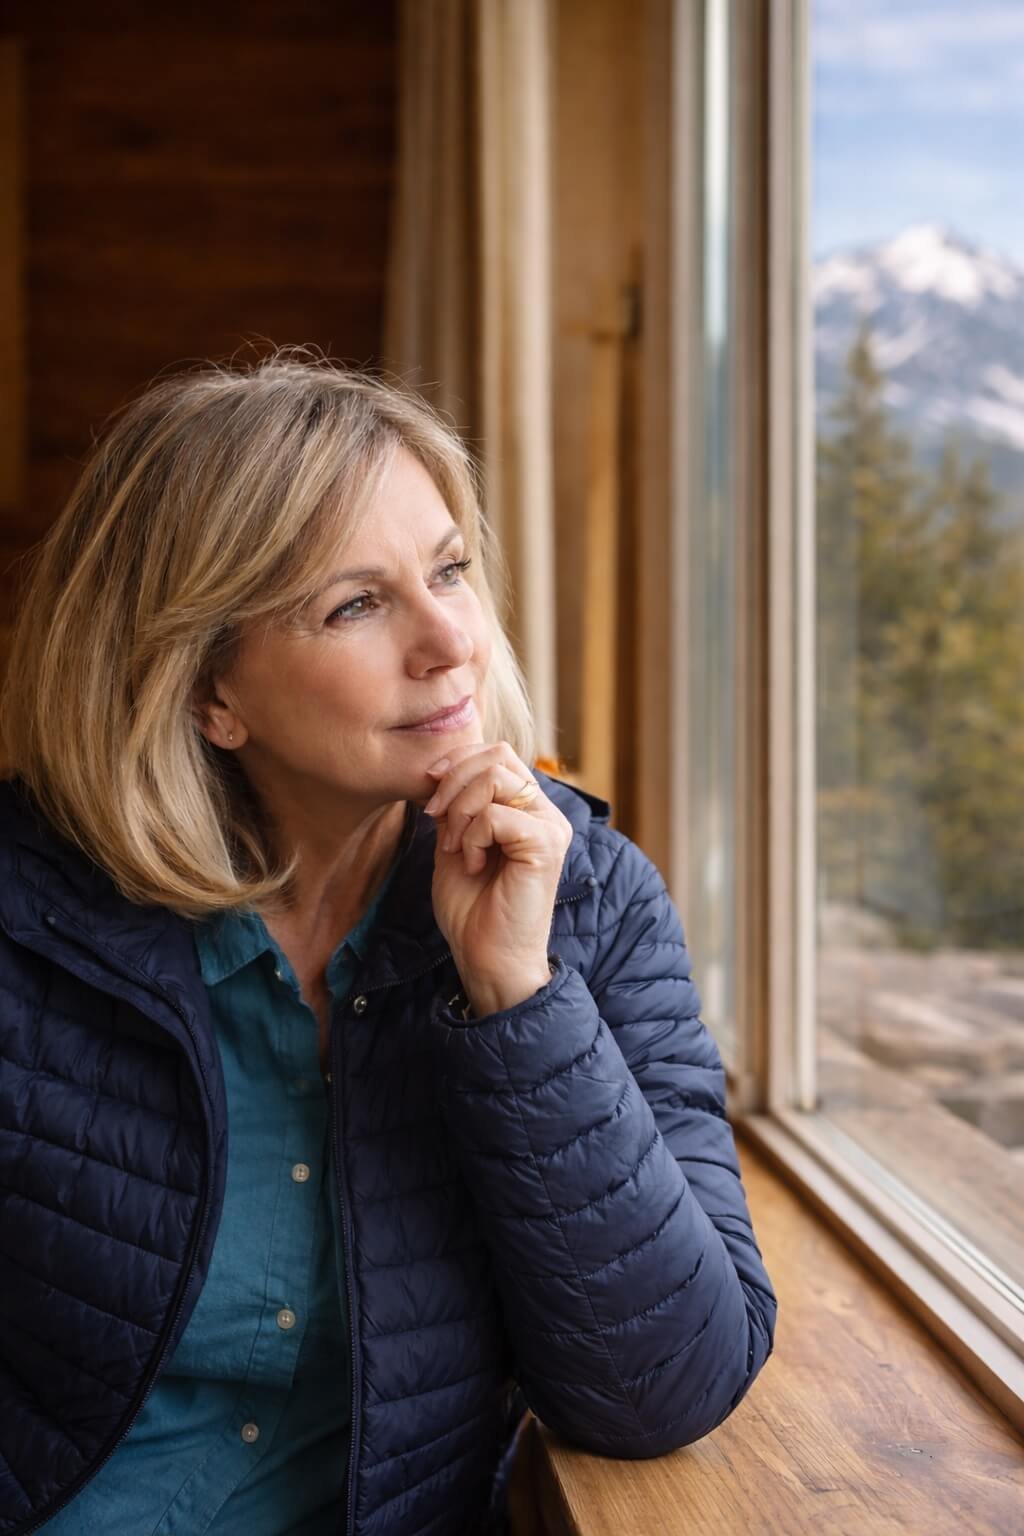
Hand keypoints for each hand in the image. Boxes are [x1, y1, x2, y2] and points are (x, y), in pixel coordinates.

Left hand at [420, 741, 573, 1012]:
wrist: (486, 958)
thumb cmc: (472, 909)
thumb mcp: (454, 842)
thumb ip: (456, 805)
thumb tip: (442, 769)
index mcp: (527, 808)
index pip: (496, 753)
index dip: (457, 761)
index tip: (429, 791)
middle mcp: (545, 811)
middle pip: (497, 755)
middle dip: (452, 782)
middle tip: (435, 820)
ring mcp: (550, 826)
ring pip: (495, 777)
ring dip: (460, 811)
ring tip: (456, 848)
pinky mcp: (546, 844)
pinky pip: (496, 815)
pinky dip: (472, 837)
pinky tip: (473, 865)